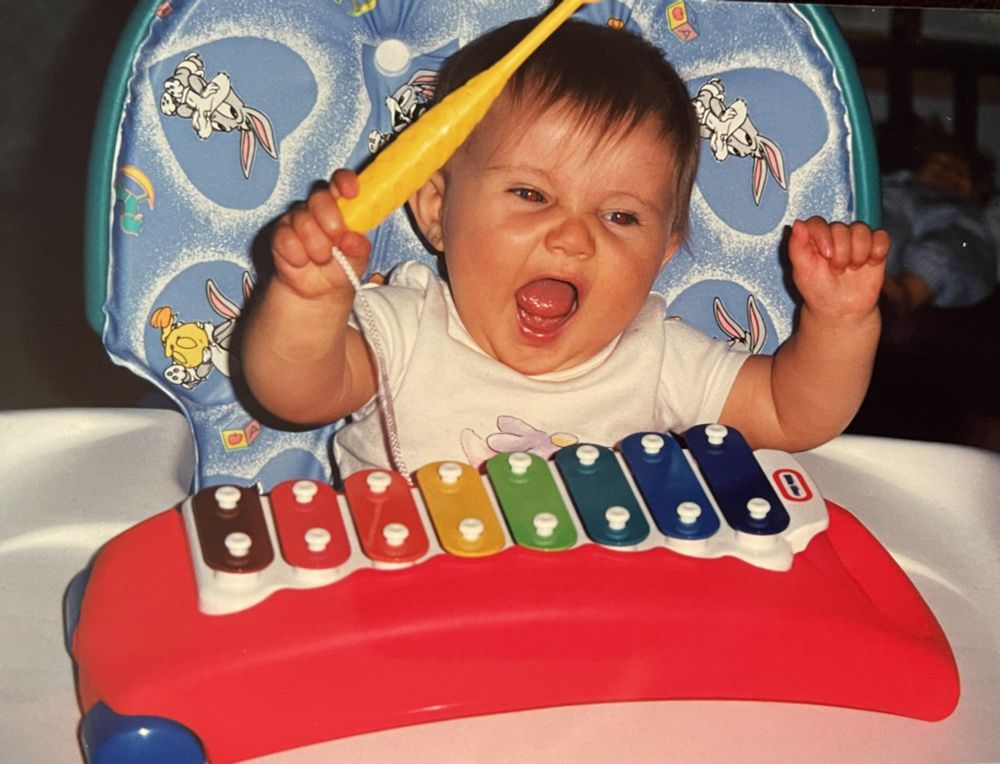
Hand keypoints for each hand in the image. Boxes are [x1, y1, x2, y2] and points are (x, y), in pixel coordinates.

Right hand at [271, 169, 371, 299]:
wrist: (318, 291)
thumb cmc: (341, 267)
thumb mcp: (358, 259)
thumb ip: (359, 247)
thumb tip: (351, 239)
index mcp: (339, 206)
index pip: (340, 181)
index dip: (345, 182)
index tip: (351, 193)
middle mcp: (316, 207)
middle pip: (320, 197)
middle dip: (331, 221)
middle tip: (336, 242)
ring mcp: (296, 219)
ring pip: (303, 221)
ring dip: (316, 247)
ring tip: (322, 259)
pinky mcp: (279, 235)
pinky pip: (286, 239)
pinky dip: (298, 256)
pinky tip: (302, 262)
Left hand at [788, 217, 889, 319]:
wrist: (841, 310)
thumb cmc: (818, 290)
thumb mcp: (802, 271)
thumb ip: (797, 246)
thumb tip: (798, 223)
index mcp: (814, 238)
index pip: (818, 222)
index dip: (823, 236)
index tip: (826, 255)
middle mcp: (835, 235)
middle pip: (841, 228)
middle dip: (841, 253)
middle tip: (837, 271)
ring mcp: (855, 240)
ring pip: (862, 230)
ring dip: (858, 253)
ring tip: (852, 268)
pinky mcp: (875, 247)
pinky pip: (882, 237)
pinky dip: (878, 251)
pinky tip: (871, 264)